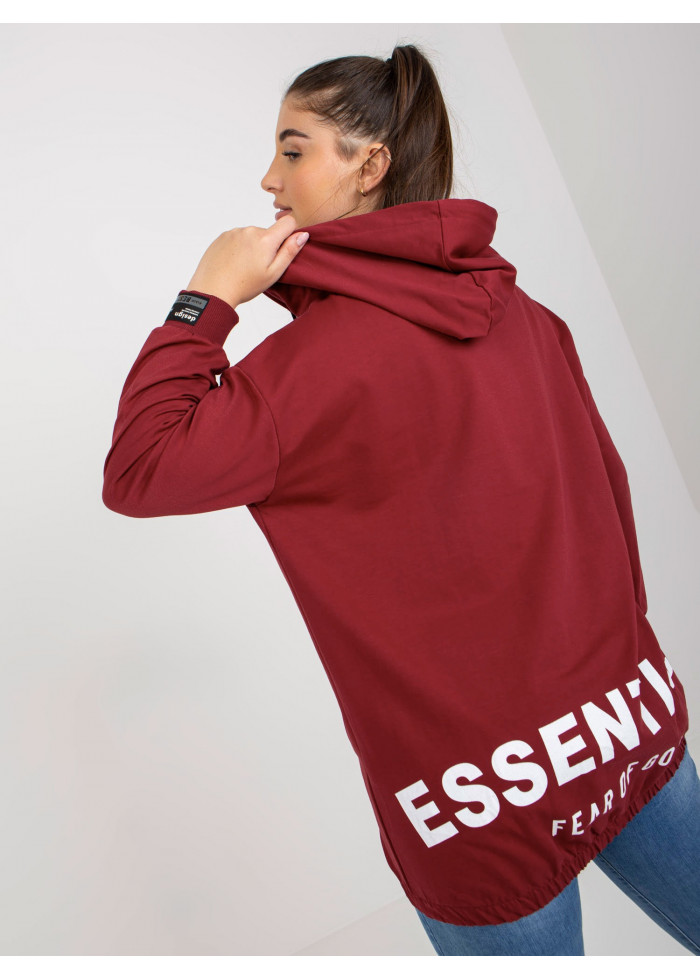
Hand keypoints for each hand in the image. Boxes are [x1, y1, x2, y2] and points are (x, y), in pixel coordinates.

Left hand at [185, 213, 308, 309]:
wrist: (213, 290)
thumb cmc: (244, 285)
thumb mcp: (273, 273)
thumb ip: (289, 252)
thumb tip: (302, 234)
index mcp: (265, 239)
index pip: (288, 222)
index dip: (291, 233)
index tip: (284, 248)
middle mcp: (250, 230)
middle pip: (268, 232)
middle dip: (268, 246)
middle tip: (259, 267)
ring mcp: (234, 232)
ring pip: (252, 236)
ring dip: (252, 247)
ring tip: (244, 266)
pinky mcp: (223, 236)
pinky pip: (237, 238)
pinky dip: (239, 248)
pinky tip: (234, 263)